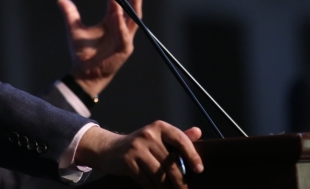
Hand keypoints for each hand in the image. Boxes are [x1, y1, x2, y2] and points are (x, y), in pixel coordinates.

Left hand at [57, 0, 143, 96]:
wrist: (84, 74)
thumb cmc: (83, 53)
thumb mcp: (75, 29)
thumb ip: (71, 14)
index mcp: (112, 21)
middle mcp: (121, 27)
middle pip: (131, 4)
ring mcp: (125, 37)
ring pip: (133, 16)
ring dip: (134, 1)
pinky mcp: (124, 49)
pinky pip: (124, 34)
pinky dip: (121, 24)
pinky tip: (117, 13)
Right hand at [76, 121, 203, 187]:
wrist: (110, 149)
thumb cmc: (140, 145)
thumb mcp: (159, 136)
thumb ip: (179, 136)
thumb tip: (198, 132)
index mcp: (160, 127)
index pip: (180, 140)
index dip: (192, 155)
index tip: (199, 169)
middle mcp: (149, 135)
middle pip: (170, 162)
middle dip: (180, 180)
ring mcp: (137, 148)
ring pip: (159, 174)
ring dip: (168, 188)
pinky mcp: (128, 162)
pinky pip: (146, 181)